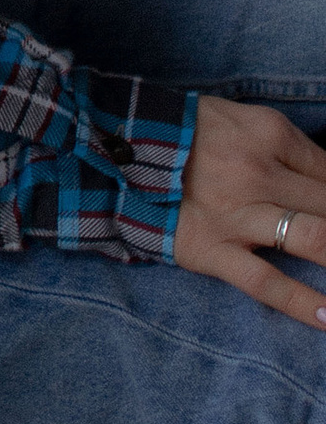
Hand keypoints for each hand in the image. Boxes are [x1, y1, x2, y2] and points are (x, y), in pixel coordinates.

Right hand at [172, 96, 325, 324]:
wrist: (118, 146)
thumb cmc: (190, 133)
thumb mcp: (245, 121)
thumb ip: (292, 149)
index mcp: (271, 137)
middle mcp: (260, 173)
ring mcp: (237, 215)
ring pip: (313, 240)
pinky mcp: (213, 249)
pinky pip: (265, 281)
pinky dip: (302, 302)